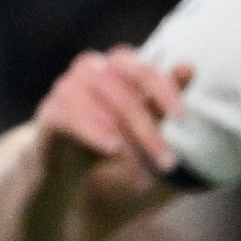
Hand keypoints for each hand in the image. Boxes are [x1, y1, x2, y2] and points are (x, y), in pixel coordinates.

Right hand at [36, 49, 191, 178]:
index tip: (182, 118)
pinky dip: (95, 133)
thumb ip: (164, 95)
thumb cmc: (113, 128)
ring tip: (145, 176)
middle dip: (150, 133)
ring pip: (104, 113)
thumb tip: (190, 67)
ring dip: (130, 147)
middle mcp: (90, 67)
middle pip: (126, 98)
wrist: (65, 155)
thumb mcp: (144, 115)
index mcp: (117, 63)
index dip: (164, 91)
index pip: (143, 70)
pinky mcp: (50, 111)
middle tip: (169, 164)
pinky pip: (73, 118)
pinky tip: (112, 150)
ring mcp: (66, 86)